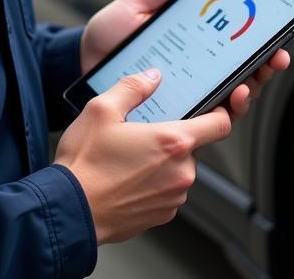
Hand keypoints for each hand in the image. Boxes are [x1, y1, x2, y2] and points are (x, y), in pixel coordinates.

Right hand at [54, 69, 231, 243]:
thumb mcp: (101, 109)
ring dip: (163, 160)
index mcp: (172, 142)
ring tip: (129, 156)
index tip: (218, 106)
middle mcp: (180, 173)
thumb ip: (132, 87)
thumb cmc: (85, 164)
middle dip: (173, 137)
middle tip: (144, 131)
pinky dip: (154, 181)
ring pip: (179, 168)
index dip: (223, 111)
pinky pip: (167, 190)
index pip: (221, 124)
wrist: (69, 212)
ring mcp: (173, 198)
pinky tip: (127, 175)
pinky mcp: (162, 216)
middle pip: (193, 145)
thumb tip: (151, 77)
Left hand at [80, 0, 290, 121]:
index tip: (275, 37)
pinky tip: (224, 105)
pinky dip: (218, 115)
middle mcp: (194, 70)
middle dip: (264, 68)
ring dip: (246, 92)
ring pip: (227, 100)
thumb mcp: (137, 4)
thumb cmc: (108, 34)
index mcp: (192, 42)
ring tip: (245, 85)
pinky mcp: (169, 115)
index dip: (259, 43)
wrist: (78, 62)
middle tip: (272, 59)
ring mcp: (183, 94)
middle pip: (240, 73)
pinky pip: (199, 120)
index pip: (233, 45)